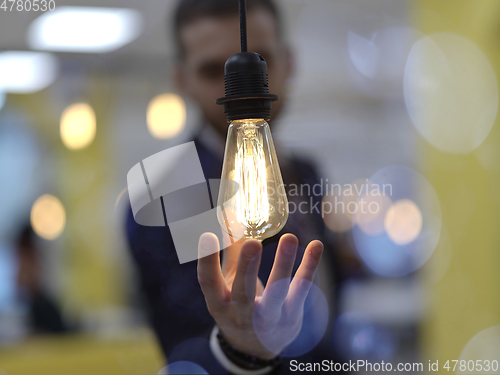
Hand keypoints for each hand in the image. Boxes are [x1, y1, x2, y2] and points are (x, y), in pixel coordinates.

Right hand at [197, 233, 322, 359]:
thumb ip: (231, 252)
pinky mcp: (291, 316)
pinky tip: (316, 246)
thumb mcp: (228, 284)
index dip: (207, 261)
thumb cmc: (238, 306)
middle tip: (252, 243)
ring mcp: (268, 319)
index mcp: (219, 303)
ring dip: (283, 264)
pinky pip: (301, 291)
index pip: (208, 283)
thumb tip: (231, 218)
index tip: (207, 236)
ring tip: (289, 237)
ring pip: (276, 293)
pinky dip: (309, 267)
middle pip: (242, 292)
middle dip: (247, 267)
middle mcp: (241, 314)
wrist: (256, 348)